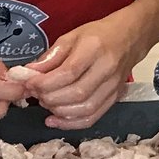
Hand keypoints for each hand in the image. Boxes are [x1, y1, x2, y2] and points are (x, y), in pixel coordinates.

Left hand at [21, 16, 144, 129]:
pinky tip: (55, 119)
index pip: (68, 72)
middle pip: (76, 93)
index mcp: (94, 48)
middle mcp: (107, 69)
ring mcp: (113, 86)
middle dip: (50, 98)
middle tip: (36, 94)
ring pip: (84, 108)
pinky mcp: (115, 98)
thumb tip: (29, 74)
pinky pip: (93, 117)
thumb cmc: (98, 34)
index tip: (29, 84)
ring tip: (45, 102)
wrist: (129, 38)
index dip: (45, 82)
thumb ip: (51, 56)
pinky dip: (71, 123)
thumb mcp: (72, 36)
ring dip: (59, 111)